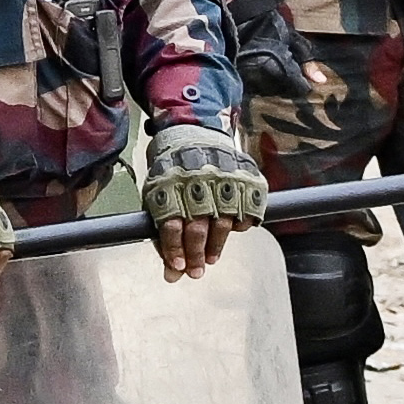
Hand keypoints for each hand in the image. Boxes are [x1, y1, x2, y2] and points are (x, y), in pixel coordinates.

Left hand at [142, 125, 266, 280]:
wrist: (193, 131)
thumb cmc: (171, 168)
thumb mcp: (157, 193)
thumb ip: (163, 232)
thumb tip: (172, 272)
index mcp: (170, 184)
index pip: (171, 224)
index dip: (174, 249)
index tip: (177, 268)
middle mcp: (198, 182)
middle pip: (197, 228)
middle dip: (196, 256)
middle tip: (195, 273)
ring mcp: (224, 181)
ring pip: (222, 225)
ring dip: (216, 247)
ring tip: (210, 259)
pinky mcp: (246, 181)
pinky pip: (245, 213)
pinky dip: (239, 226)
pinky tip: (230, 231)